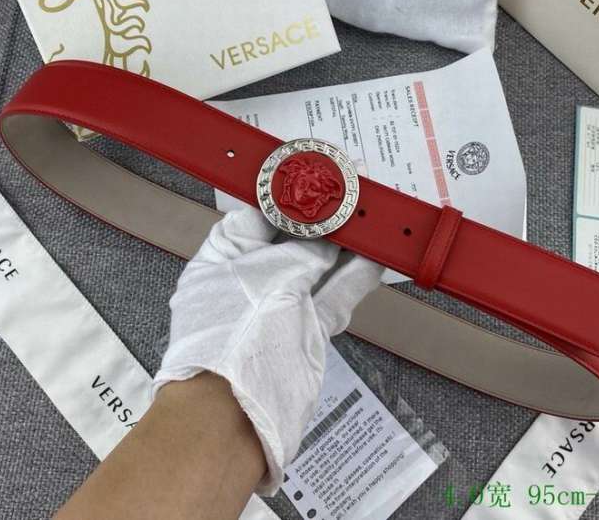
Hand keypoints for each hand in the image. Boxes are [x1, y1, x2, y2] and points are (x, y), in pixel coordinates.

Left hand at [153, 207, 382, 494]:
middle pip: (292, 238)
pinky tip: (373, 260)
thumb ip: (305, 251)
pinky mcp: (304, 333)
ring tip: (370, 222)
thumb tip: (328, 238)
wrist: (231, 421)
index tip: (318, 178)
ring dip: (345, 246)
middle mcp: (250, 278)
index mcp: (225, 256)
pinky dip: (354, 279)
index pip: (258, 211)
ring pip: (318, 267)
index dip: (288, 194)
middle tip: (353, 195)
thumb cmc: (233, 339)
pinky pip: (334, 297)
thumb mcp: (272, 276)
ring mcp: (278, 306)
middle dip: (323, 219)